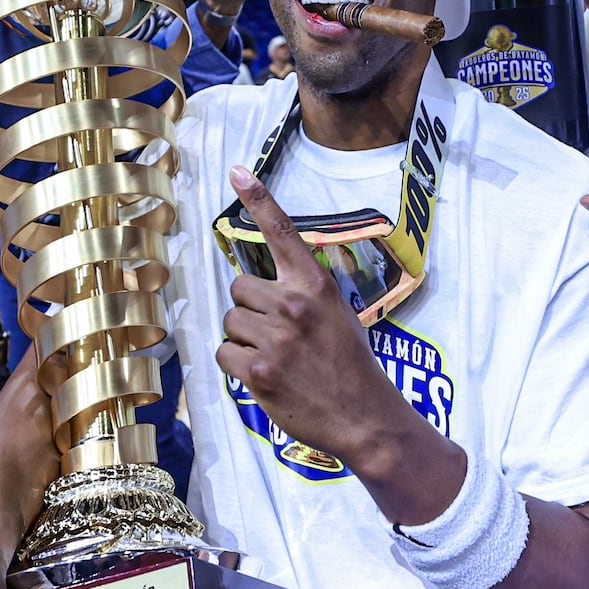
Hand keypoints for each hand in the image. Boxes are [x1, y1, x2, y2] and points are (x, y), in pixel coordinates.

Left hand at [216, 166, 415, 466]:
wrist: (365, 417)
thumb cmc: (350, 365)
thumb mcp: (338, 314)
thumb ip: (303, 294)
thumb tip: (259, 288)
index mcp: (316, 286)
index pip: (284, 233)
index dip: (259, 199)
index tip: (237, 172)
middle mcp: (294, 305)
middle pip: (239, 286)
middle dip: (250, 309)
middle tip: (277, 334)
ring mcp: (275, 339)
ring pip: (230, 321)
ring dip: (244, 339)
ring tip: (276, 358)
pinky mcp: (258, 371)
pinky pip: (224, 353)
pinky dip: (237, 366)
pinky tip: (264, 376)